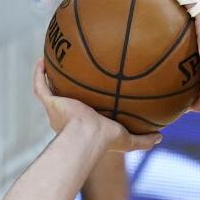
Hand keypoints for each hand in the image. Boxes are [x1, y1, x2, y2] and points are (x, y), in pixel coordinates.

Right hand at [33, 61, 160, 152]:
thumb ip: (144, 140)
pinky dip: (39, 73)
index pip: (85, 114)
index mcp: (85, 126)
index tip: (94, 94)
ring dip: (51, 78)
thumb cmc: (107, 140)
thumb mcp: (130, 140)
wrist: (88, 136)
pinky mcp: (50, 103)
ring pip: (51, 92)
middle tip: (75, 76)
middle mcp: (68, 118)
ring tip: (55, 62)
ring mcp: (57, 110)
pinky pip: (40, 85)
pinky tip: (43, 59)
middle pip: (67, 101)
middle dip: (68, 90)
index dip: (87, 105)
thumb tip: (161, 136)